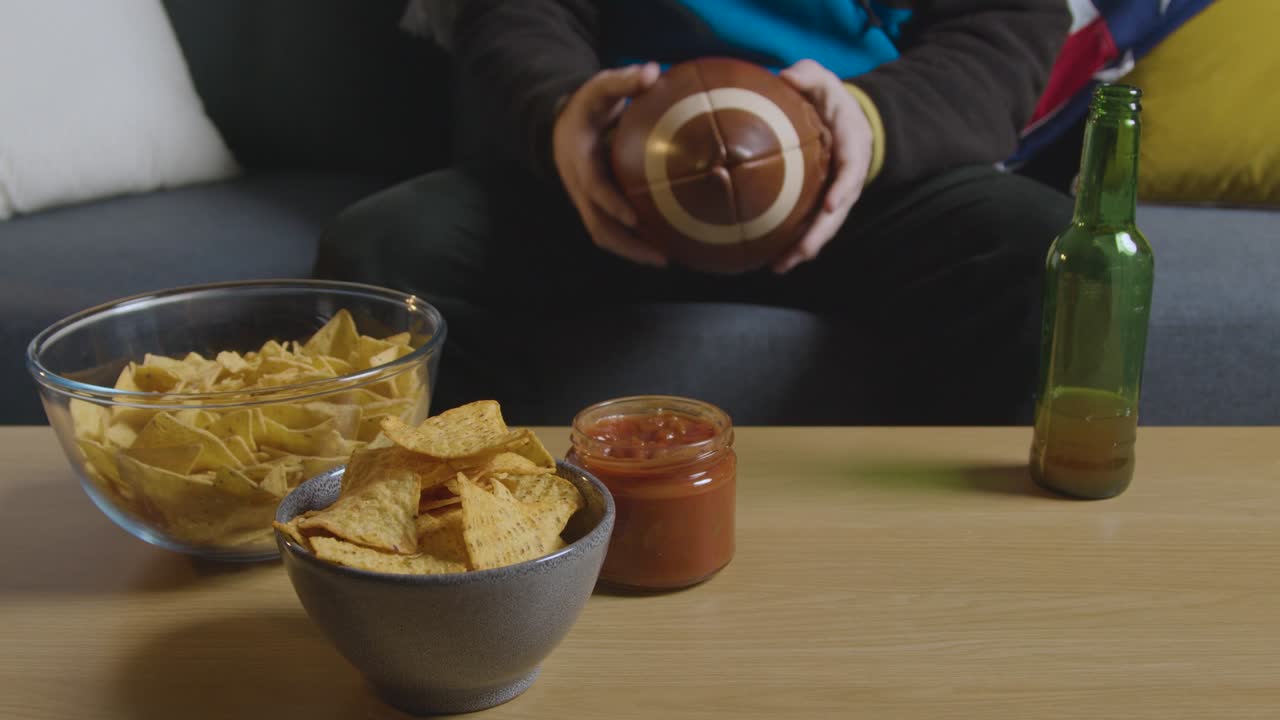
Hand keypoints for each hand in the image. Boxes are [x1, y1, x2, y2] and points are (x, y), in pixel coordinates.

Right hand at [552, 63, 665, 266]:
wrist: (562, 125)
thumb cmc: (588, 105)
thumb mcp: (601, 87)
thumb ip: (623, 80)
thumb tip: (651, 70)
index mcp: (578, 160)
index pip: (593, 187)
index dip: (611, 203)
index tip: (633, 217)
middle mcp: (579, 187)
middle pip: (598, 226)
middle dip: (628, 245)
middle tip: (661, 256)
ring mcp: (585, 201)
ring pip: (604, 236)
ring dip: (633, 252)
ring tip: (667, 260)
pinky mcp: (596, 208)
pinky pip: (613, 233)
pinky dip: (634, 245)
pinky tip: (663, 249)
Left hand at [774, 59, 874, 273]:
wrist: (843, 118)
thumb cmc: (831, 100)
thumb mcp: (823, 79)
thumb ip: (808, 75)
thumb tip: (785, 77)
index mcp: (853, 146)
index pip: (853, 169)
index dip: (845, 187)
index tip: (833, 203)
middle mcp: (847, 177)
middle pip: (838, 212)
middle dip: (821, 235)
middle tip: (801, 254)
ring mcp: (836, 193)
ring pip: (824, 227)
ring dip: (805, 248)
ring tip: (780, 267)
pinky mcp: (820, 203)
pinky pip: (809, 225)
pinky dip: (794, 243)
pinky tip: (772, 259)